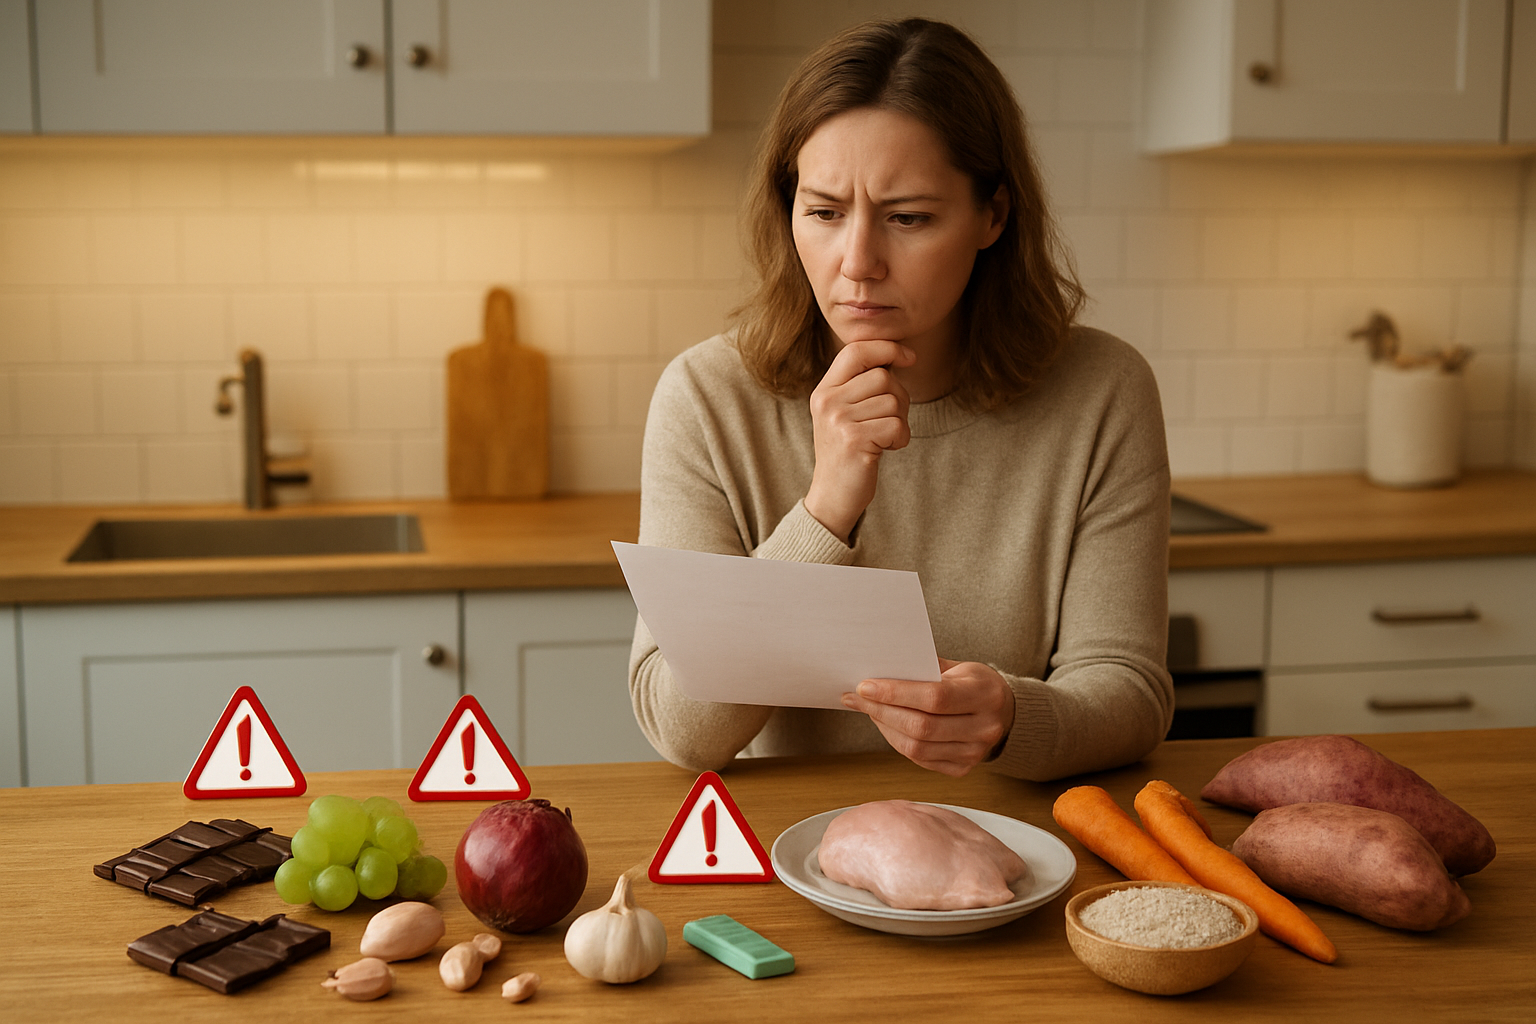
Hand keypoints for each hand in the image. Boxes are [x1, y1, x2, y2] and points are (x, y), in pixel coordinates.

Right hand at [803, 340, 915, 542]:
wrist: (833, 495)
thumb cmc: (847, 450)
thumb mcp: (843, 412)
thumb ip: (860, 384)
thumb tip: (896, 355)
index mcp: (824, 390)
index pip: (856, 351)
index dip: (887, 348)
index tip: (909, 357)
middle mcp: (827, 402)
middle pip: (883, 377)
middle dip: (899, 397)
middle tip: (890, 420)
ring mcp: (839, 421)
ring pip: (893, 401)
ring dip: (900, 421)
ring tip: (883, 438)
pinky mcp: (854, 441)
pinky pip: (897, 426)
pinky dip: (901, 438)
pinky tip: (886, 449)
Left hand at [840, 658, 1015, 776]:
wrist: (1005, 712)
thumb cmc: (975, 684)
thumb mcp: (958, 667)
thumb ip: (924, 669)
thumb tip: (879, 670)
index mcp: (985, 695)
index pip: (935, 697)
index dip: (896, 693)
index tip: (865, 685)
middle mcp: (984, 728)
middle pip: (922, 726)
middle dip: (882, 710)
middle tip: (857, 697)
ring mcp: (975, 753)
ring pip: (917, 747)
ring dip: (884, 727)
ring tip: (868, 709)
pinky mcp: (962, 769)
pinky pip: (920, 759)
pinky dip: (896, 741)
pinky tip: (886, 724)